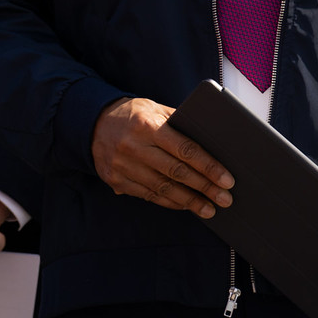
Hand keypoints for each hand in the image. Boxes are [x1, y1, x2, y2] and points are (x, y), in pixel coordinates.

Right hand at [91, 97, 233, 218]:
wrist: (91, 123)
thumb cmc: (132, 114)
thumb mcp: (154, 109)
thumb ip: (179, 123)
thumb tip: (211, 143)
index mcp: (147, 125)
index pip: (185, 150)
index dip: (208, 167)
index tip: (227, 180)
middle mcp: (133, 146)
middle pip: (177, 172)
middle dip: (205, 188)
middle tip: (225, 199)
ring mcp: (123, 165)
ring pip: (163, 188)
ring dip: (190, 201)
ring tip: (209, 209)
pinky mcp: (116, 180)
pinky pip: (148, 195)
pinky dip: (170, 202)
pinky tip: (185, 205)